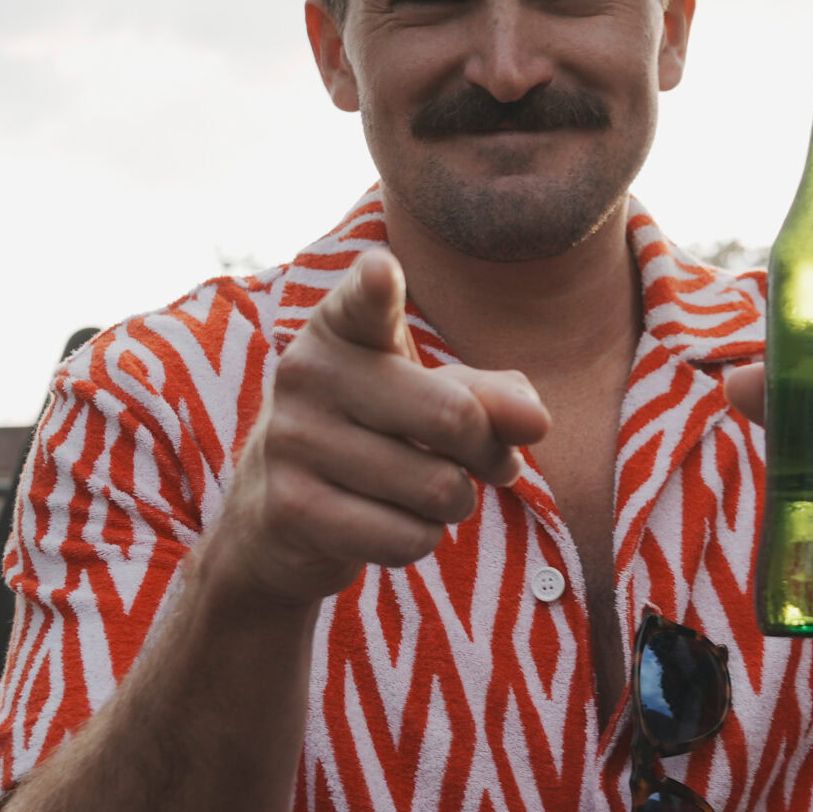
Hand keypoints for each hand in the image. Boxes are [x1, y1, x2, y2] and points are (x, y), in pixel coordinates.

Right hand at [206, 249, 551, 610]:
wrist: (276, 515)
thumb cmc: (376, 435)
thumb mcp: (433, 399)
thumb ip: (491, 398)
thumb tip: (536, 422)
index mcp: (340, 326)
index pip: (365, 302)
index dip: (377, 287)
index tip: (383, 272)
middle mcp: (306, 372)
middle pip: (453, 417)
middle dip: (490, 453)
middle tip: (492, 463)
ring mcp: (292, 440)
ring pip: (438, 488)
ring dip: (455, 504)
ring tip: (427, 494)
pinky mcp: (290, 508)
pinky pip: (407, 537)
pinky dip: (421, 539)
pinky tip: (390, 524)